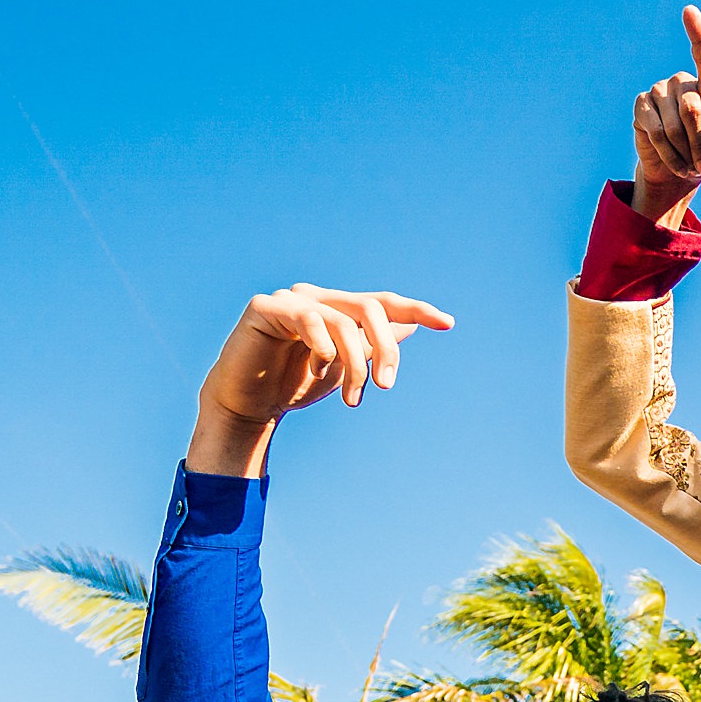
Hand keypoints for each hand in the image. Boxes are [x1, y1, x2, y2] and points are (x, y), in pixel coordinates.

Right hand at [188, 285, 453, 475]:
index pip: (384, 303)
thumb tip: (410, 329)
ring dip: (354, 364)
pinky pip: (308, 319)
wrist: (252, 403)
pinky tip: (319, 370)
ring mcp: (291, 298)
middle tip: (387, 386)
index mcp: (339, 309)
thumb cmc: (297, 382)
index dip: (417, 310)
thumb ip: (371, 347)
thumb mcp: (345, 368)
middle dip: (385, 350)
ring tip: (353, 398)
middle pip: (370, 308)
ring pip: (343, 321)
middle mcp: (318, 297)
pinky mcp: (265, 307)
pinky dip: (322, 348)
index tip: (448, 323)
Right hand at [631, 6, 700, 221]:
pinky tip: (674, 161)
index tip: (688, 10)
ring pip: (673, 125)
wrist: (678, 173)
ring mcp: (659, 91)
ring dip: (684, 152)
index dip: (697, 33)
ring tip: (690, 164)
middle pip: (691, 109)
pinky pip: (656, 131)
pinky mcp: (642, 105)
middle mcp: (683, 83)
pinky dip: (668, 153)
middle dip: (699, 143)